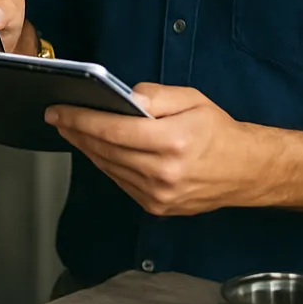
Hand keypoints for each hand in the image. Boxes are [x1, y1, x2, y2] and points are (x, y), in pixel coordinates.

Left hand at [45, 84, 272, 216]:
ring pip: (109, 168)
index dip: (80, 119)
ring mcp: (159, 195)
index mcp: (172, 142)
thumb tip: (124, 98)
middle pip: (105, 150)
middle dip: (76, 131)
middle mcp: (163, 173)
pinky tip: (96, 149)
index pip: (113, 130)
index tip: (57, 110)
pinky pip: (120, 182)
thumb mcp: (192, 99)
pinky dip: (105, 164)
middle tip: (57, 117)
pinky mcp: (157, 208)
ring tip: (71, 130)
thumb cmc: (218, 131)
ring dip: (86, 148)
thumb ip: (155, 96)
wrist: (246, 171)